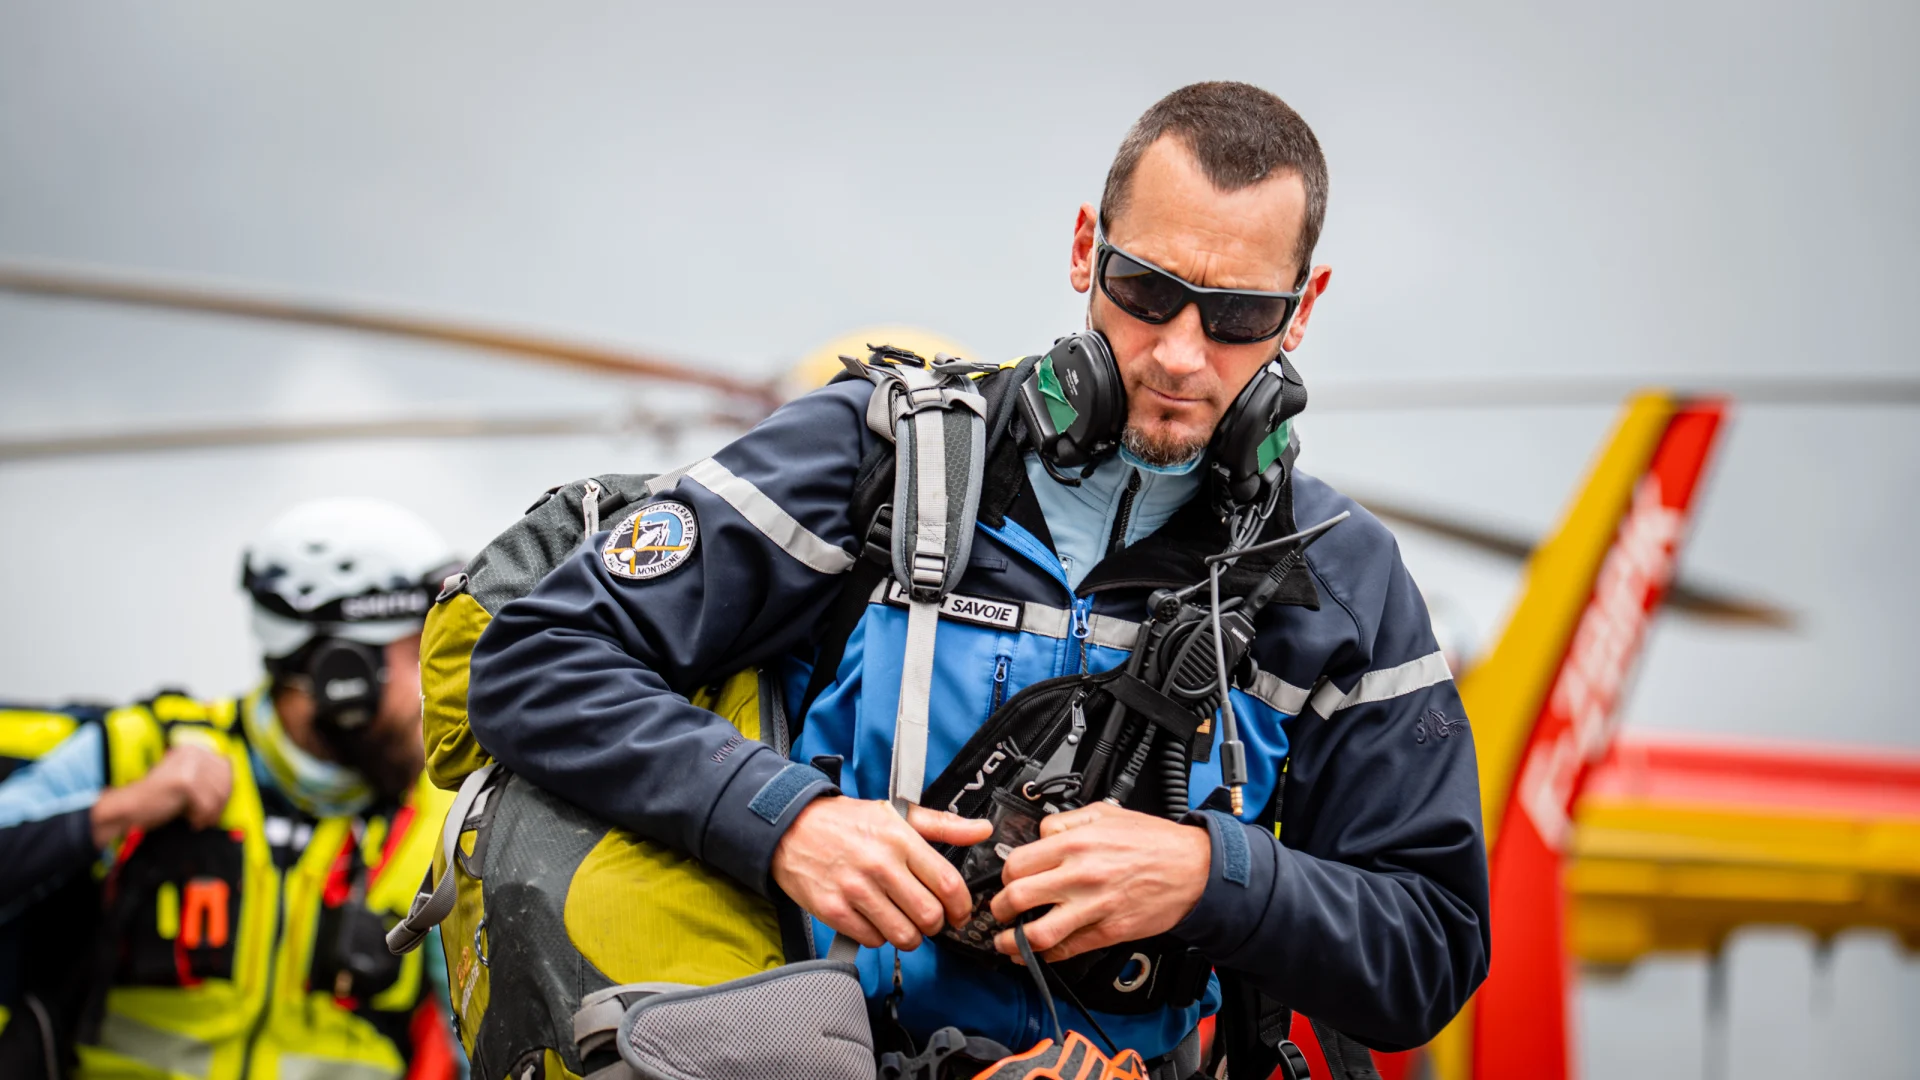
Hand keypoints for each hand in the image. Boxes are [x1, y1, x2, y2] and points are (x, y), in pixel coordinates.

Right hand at [91, 744, 232, 846]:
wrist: (128, 807)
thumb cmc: (156, 797)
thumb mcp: (184, 778)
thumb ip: (206, 775)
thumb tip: (233, 780)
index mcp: (194, 749)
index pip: (226, 769)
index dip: (225, 791)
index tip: (216, 806)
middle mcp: (193, 752)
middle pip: (225, 782)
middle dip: (219, 804)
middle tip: (207, 817)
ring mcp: (189, 765)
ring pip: (218, 794)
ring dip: (211, 812)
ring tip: (198, 820)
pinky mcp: (184, 780)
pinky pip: (207, 804)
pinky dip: (201, 817)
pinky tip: (191, 821)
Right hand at [772, 796, 992, 950]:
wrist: (790, 828)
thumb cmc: (846, 822)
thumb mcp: (896, 813)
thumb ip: (943, 825)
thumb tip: (982, 829)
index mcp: (900, 839)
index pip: (948, 884)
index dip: (962, 907)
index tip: (960, 913)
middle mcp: (880, 864)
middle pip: (930, 916)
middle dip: (936, 924)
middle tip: (929, 919)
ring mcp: (855, 889)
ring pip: (904, 935)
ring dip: (910, 935)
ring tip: (904, 923)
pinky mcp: (833, 909)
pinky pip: (873, 940)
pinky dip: (879, 936)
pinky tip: (875, 919)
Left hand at [989, 802, 1210, 963]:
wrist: (1195, 868)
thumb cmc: (1155, 842)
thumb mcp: (1106, 813)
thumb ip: (1067, 821)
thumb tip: (1040, 833)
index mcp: (1076, 843)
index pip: (1017, 863)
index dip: (1005, 874)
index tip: (1006, 880)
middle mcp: (1081, 875)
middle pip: (1017, 897)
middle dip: (998, 909)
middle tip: (997, 912)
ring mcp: (1094, 907)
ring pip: (1038, 933)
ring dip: (1012, 942)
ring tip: (1005, 942)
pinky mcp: (1109, 931)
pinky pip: (1069, 949)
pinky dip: (1047, 956)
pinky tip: (1037, 954)